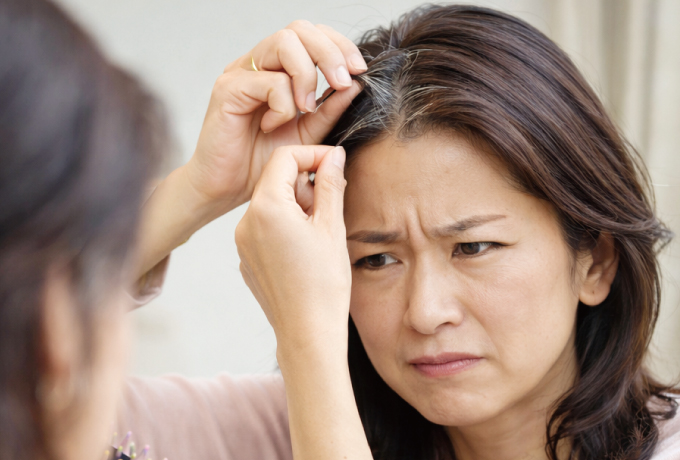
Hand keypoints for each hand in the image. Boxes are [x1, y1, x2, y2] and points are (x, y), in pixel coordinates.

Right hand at [185, 21, 364, 218]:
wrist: (227, 187)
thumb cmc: (261, 161)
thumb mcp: (307, 135)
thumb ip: (329, 110)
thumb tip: (356, 84)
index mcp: (278, 68)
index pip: (312, 34)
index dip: (339, 45)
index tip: (359, 71)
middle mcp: (258, 64)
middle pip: (300, 29)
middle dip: (329, 53)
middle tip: (342, 83)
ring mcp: (241, 72)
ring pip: (284, 44)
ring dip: (307, 76)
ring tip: (306, 110)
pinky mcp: (228, 88)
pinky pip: (270, 81)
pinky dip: (283, 106)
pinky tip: (272, 127)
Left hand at [235, 144, 372, 459]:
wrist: (306, 333)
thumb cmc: (323, 283)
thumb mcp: (331, 227)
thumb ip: (330, 184)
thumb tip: (333, 155)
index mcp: (266, 207)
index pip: (285, 158)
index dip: (312, 156)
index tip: (334, 165)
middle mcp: (245, 221)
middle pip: (275, 180)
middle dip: (304, 184)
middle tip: (329, 207)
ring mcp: (242, 242)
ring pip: (270, 205)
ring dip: (296, 206)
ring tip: (318, 233)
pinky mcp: (245, 259)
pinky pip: (264, 228)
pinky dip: (284, 227)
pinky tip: (304, 251)